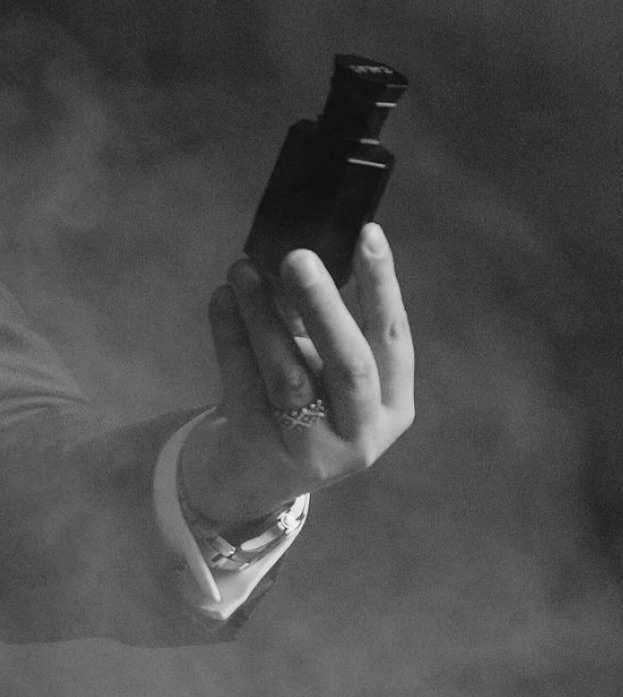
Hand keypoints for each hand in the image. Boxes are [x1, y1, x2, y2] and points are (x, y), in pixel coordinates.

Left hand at [180, 223, 414, 522]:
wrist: (253, 475)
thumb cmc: (298, 407)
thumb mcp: (324, 369)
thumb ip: (320, 322)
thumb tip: (298, 252)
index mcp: (391, 403)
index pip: (392, 337)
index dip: (382, 285)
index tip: (369, 233)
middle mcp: (363, 432)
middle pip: (350, 364)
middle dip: (324, 305)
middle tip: (297, 256)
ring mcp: (316, 451)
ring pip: (290, 376)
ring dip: (264, 315)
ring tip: (242, 269)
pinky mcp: (265, 454)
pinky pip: (244, 385)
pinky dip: (231, 336)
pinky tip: (222, 300)